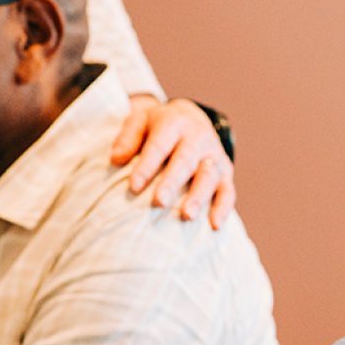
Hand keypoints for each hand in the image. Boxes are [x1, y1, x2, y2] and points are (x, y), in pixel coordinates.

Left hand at [111, 95, 234, 227]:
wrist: (191, 118)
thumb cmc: (158, 127)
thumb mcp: (140, 122)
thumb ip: (127, 138)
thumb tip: (116, 159)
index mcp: (174, 123)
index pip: (160, 145)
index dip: (147, 166)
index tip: (134, 186)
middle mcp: (198, 137)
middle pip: (186, 160)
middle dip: (173, 182)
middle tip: (159, 202)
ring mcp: (214, 155)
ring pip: (209, 175)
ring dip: (199, 196)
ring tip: (186, 216)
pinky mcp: (226, 172)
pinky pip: (228, 190)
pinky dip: (223, 207)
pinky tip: (215, 225)